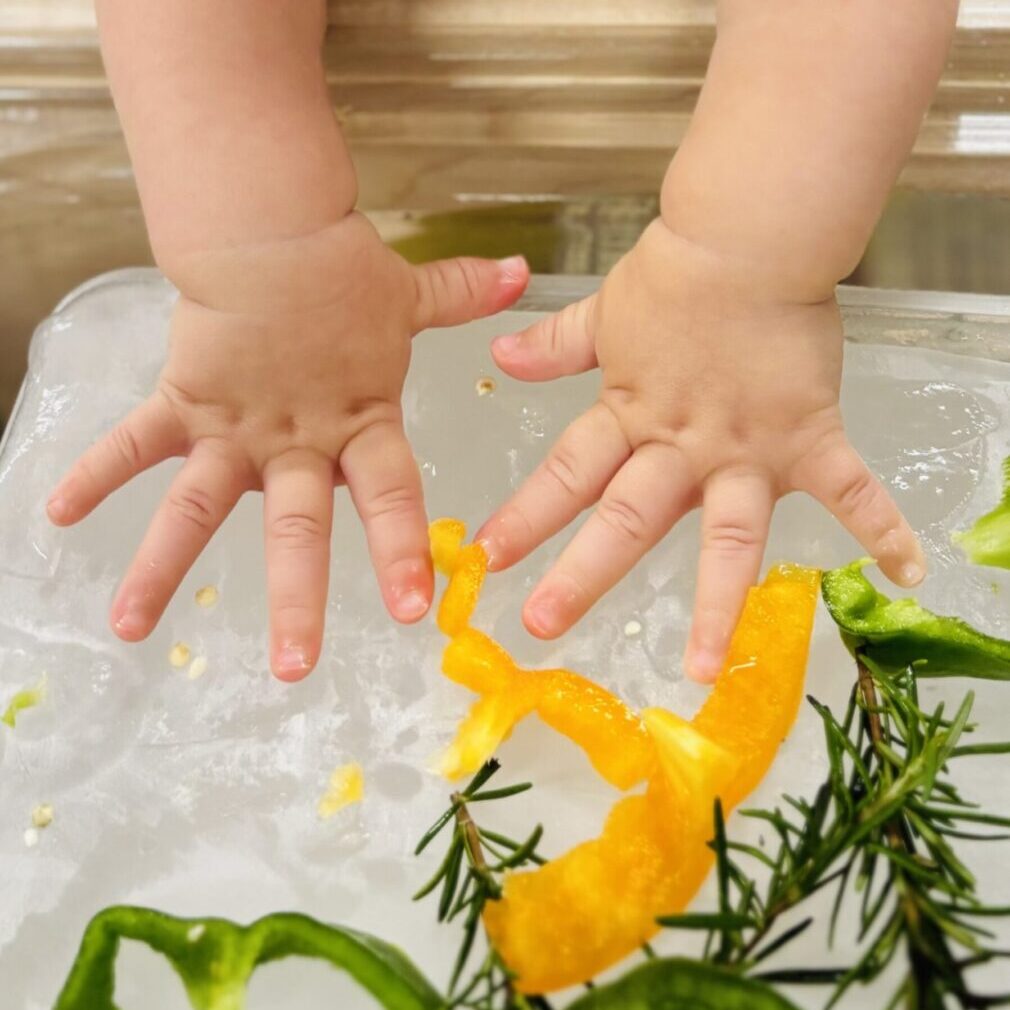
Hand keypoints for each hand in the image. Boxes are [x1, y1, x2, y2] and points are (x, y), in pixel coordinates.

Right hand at [47, 212, 528, 679]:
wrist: (271, 226)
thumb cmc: (342, 267)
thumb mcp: (409, 294)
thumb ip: (462, 297)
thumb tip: (523, 274)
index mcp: (360, 422)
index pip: (389, 496)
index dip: (400, 551)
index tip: (412, 611)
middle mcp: (297, 440)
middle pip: (298, 528)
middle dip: (297, 598)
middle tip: (294, 666)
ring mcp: (235, 428)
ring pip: (198, 507)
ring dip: (164, 567)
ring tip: (130, 627)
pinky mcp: (184, 403)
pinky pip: (134, 443)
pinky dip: (96, 474)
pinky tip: (57, 515)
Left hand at [477, 219, 923, 682]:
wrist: (745, 238)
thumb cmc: (675, 274)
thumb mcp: (604, 314)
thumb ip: (555, 345)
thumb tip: (501, 358)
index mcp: (629, 417)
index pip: (567, 475)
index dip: (526, 516)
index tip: (486, 557)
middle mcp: (681, 446)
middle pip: (627, 517)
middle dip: (583, 573)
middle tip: (541, 623)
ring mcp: (745, 449)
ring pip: (728, 533)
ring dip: (716, 600)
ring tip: (702, 665)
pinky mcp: (808, 437)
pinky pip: (850, 487)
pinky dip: (882, 525)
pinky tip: (908, 569)